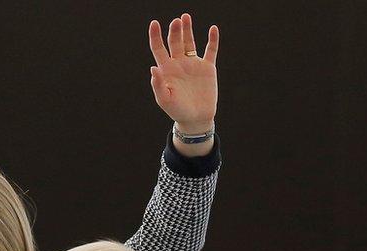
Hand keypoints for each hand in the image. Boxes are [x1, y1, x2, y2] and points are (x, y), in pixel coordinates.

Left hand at [148, 13, 218, 132]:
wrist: (196, 119)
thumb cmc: (177, 111)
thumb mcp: (165, 99)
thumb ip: (158, 84)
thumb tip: (153, 68)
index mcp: (166, 69)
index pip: (158, 48)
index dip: (155, 35)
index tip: (154, 23)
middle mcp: (179, 63)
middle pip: (175, 41)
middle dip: (175, 30)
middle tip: (177, 21)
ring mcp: (193, 64)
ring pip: (189, 42)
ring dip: (188, 29)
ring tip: (185, 17)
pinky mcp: (207, 68)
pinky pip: (210, 51)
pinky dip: (212, 40)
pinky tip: (213, 29)